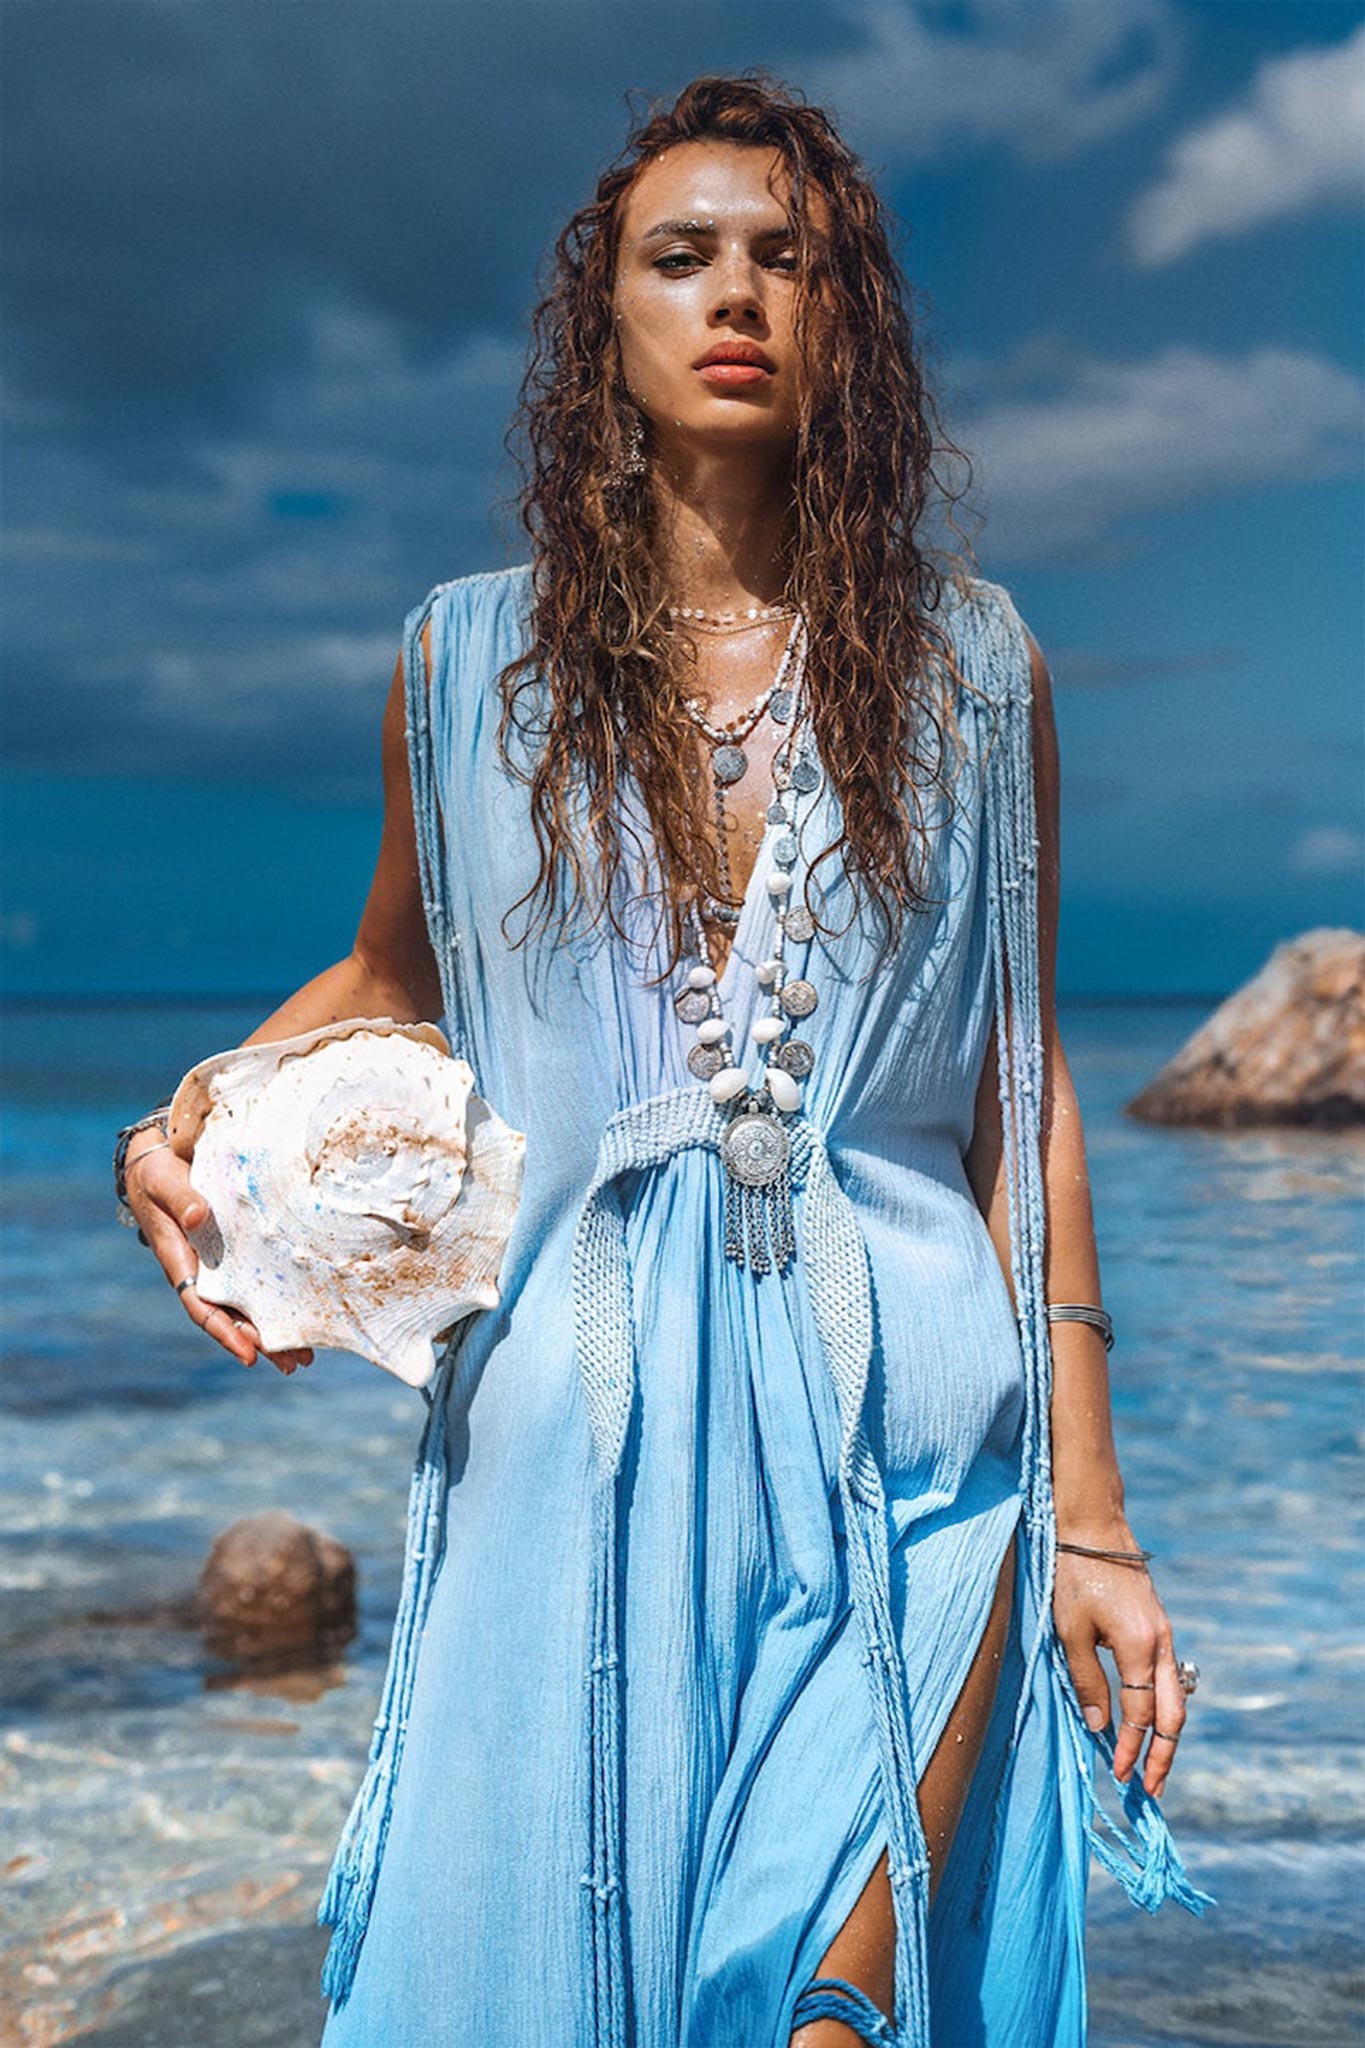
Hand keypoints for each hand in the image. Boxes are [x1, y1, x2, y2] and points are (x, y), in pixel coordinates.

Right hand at [123, 1134, 313, 1375]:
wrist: (158, 1162)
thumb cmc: (157, 1175)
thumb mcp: (165, 1182)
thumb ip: (181, 1198)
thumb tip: (199, 1219)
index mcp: (180, 1262)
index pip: (202, 1308)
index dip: (225, 1333)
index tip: (249, 1356)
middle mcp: (201, 1270)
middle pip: (231, 1316)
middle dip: (261, 1342)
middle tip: (295, 1364)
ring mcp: (219, 1263)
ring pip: (246, 1305)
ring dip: (273, 1329)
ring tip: (305, 1355)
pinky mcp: (236, 1250)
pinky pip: (255, 1280)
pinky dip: (275, 1297)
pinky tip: (302, 1310)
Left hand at [1052, 1524, 1186, 1799]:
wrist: (1092, 1523)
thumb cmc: (1073, 1573)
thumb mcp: (1070, 1631)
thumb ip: (1086, 1680)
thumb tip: (1098, 1726)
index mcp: (1139, 1647)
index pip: (1141, 1715)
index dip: (1131, 1749)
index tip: (1120, 1775)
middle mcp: (1160, 1643)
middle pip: (1173, 1714)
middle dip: (1164, 1754)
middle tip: (1152, 1788)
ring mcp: (1162, 1632)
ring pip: (1175, 1695)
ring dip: (1165, 1732)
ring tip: (1153, 1763)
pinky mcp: (1156, 1623)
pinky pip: (1166, 1674)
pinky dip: (1160, 1703)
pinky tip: (1147, 1717)